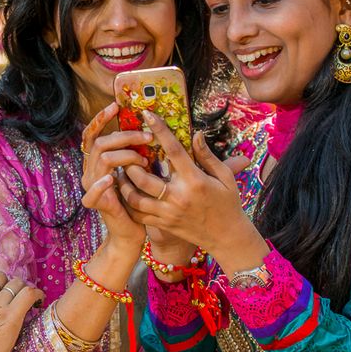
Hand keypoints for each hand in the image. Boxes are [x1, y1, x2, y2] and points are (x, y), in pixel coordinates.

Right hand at [80, 102, 151, 247]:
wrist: (130, 231)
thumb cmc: (136, 200)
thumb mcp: (135, 171)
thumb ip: (133, 152)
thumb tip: (147, 129)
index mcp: (97, 162)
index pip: (92, 135)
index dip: (101, 119)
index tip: (115, 106)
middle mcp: (90, 172)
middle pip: (101, 143)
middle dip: (125, 136)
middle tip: (147, 137)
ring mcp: (91, 187)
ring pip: (103, 159)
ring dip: (126, 156)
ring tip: (144, 161)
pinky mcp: (96, 203)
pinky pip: (94, 191)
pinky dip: (103, 184)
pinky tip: (114, 179)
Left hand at [119, 111, 254, 254]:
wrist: (227, 237)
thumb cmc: (228, 204)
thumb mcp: (225, 177)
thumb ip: (207, 156)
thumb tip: (195, 134)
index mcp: (195, 180)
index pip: (173, 150)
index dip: (159, 130)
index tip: (147, 114)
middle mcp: (178, 196)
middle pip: (143, 177)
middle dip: (131, 163)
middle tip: (126, 151)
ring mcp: (168, 213)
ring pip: (135, 198)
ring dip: (124, 184)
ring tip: (121, 172)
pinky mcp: (163, 225)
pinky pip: (138, 215)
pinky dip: (127, 204)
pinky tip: (125, 192)